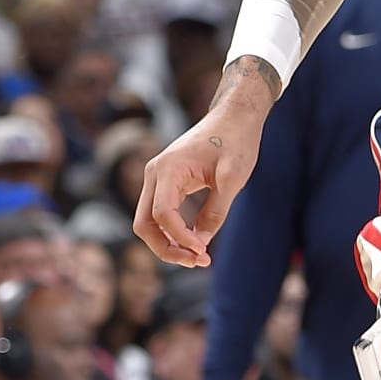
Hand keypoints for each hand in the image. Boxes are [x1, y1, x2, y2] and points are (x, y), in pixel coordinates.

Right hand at [134, 62, 277, 267]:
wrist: (235, 116)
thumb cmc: (236, 141)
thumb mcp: (232, 179)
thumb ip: (216, 212)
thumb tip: (202, 243)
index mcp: (168, 168)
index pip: (162, 213)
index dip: (180, 237)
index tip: (204, 251)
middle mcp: (154, 173)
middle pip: (144, 223)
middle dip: (166, 248)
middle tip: (198, 262)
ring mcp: (157, 178)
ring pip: (149, 222)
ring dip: (168, 244)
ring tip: (198, 258)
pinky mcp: (166, 183)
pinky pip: (160, 215)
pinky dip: (173, 232)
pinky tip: (195, 244)